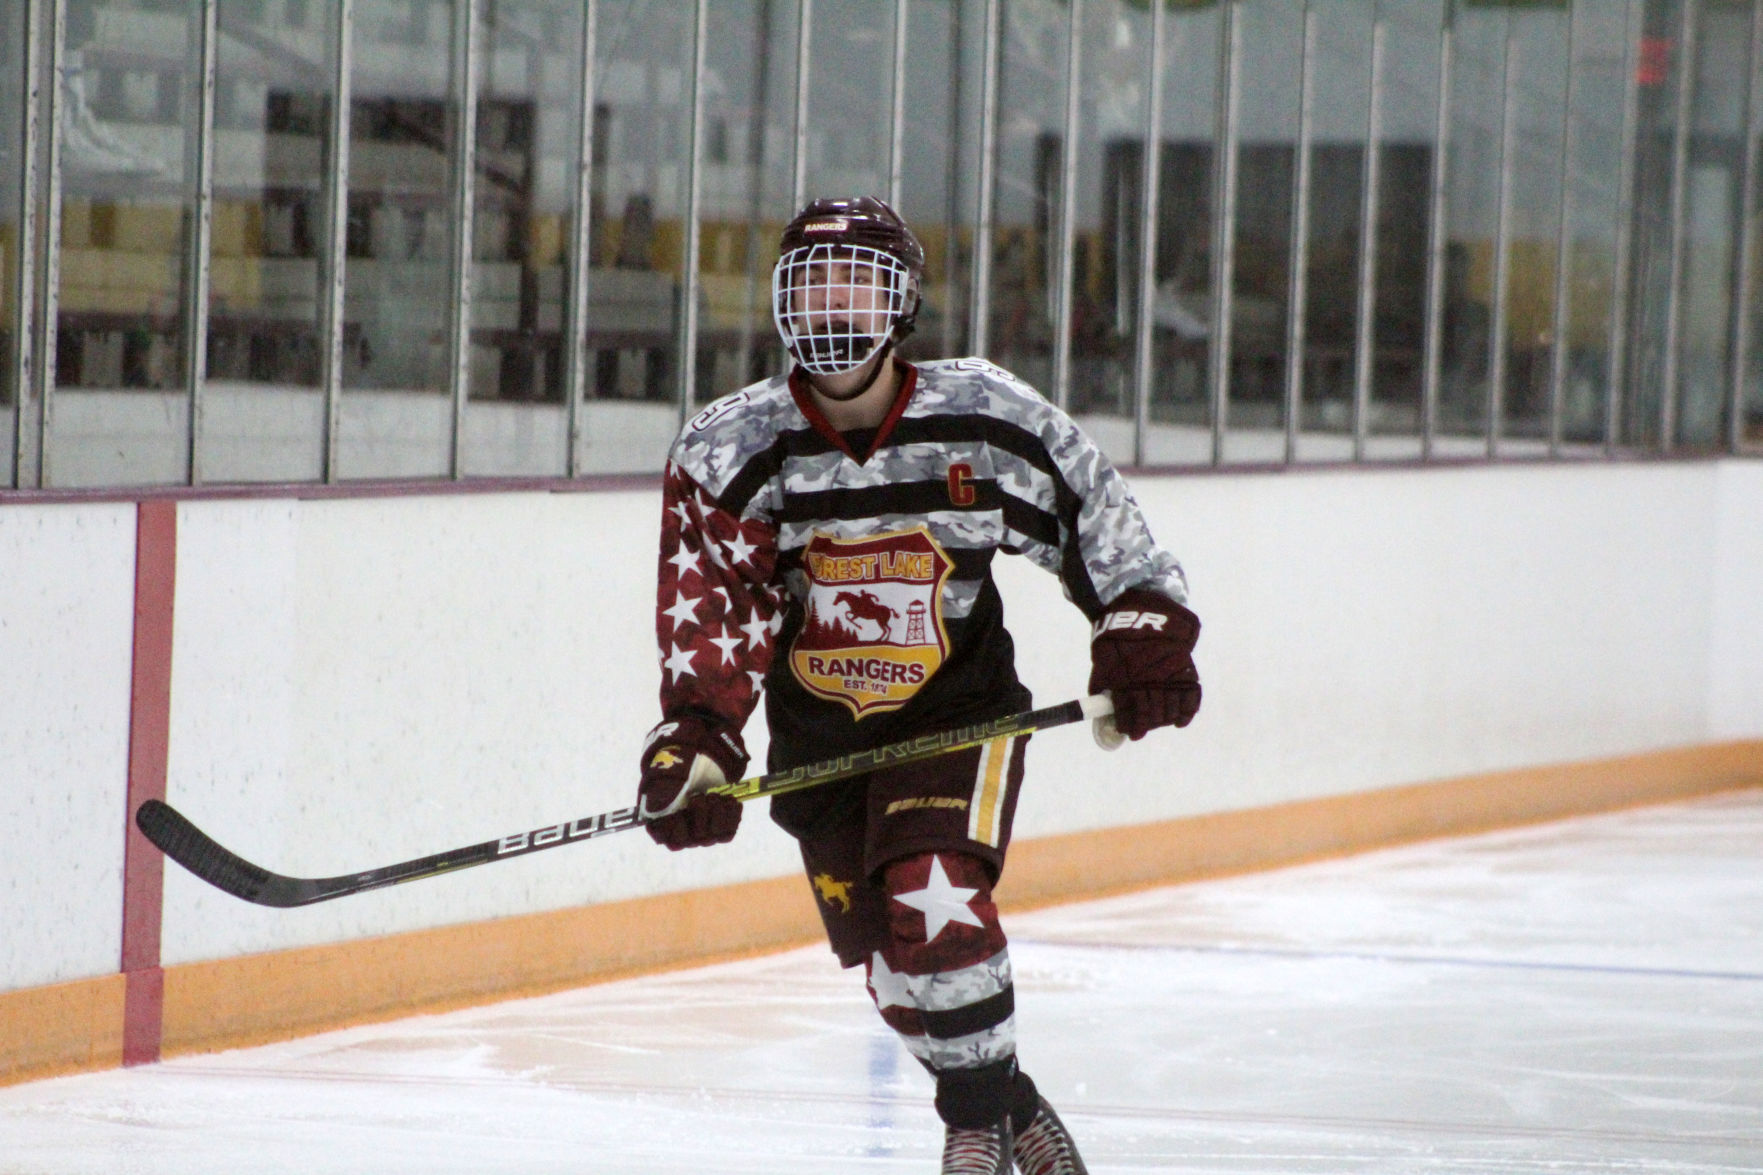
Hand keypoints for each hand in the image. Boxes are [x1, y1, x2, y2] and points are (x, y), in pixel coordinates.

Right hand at [637, 715, 747, 849]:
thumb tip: (660, 809)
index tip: (683, 808)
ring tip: (717, 795)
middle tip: (702, 796)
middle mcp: (679, 826)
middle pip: (691, 840)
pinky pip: (726, 832)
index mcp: (660, 816)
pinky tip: (731, 801)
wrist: (701, 745)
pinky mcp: (718, 822)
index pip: (667, 838)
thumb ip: (661, 791)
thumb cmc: (678, 758)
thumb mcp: (666, 770)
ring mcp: (700, 826)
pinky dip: (730, 817)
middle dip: (699, 818)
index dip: (677, 828)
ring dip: (716, 816)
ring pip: (709, 838)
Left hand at [1087, 589, 1200, 739]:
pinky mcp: (1186, 669)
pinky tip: (1179, 721)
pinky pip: (1191, 697)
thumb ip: (1102, 682)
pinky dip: (1186, 712)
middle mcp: (1149, 678)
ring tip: (1157, 720)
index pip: (1129, 711)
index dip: (1129, 726)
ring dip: (1162, 719)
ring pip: (1169, 710)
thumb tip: (1099, 706)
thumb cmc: (1120, 636)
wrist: (1144, 609)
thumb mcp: (1103, 656)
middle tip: (1140, 729)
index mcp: (1126, 677)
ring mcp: (1169, 675)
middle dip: (1145, 724)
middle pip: (1151, 714)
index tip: (1129, 732)